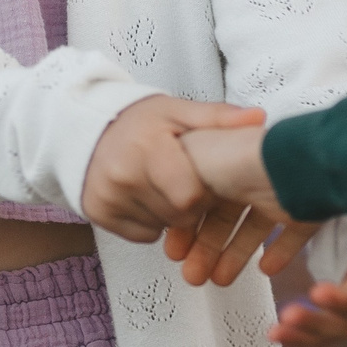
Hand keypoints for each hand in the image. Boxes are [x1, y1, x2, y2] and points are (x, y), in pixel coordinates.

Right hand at [80, 96, 265, 242]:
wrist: (87, 126)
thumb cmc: (140, 121)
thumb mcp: (178, 111)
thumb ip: (218, 117)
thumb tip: (258, 120)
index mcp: (148, 148)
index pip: (190, 197)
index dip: (206, 192)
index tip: (204, 178)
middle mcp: (122, 175)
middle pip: (179, 215)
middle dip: (192, 204)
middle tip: (185, 181)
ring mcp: (107, 197)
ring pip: (162, 228)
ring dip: (172, 214)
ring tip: (165, 185)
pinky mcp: (98, 213)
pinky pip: (142, 235)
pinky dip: (152, 222)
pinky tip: (148, 197)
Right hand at [165, 121, 300, 287]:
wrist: (293, 167)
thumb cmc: (243, 158)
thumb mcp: (192, 166)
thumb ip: (181, 187)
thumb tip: (176, 209)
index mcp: (220, 158)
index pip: (197, 196)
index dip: (184, 225)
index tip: (175, 249)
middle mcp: (247, 173)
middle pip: (222, 216)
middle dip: (206, 247)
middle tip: (194, 272)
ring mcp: (276, 190)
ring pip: (252, 228)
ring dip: (235, 255)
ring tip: (220, 278)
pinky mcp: (303, 208)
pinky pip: (290, 235)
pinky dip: (279, 253)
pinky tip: (266, 269)